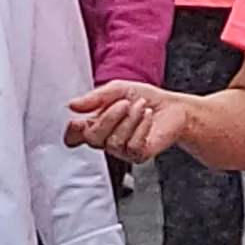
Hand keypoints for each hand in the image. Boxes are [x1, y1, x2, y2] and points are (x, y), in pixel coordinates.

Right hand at [66, 80, 187, 162]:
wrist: (172, 107)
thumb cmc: (144, 98)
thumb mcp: (118, 89)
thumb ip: (95, 97)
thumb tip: (72, 105)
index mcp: (96, 123)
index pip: (74, 136)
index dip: (72, 132)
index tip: (78, 121)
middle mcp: (106, 139)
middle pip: (92, 139)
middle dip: (108, 118)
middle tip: (124, 103)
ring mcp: (121, 150)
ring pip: (114, 142)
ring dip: (130, 119)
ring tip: (140, 106)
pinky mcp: (138, 155)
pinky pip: (133, 146)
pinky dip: (141, 127)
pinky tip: (147, 116)